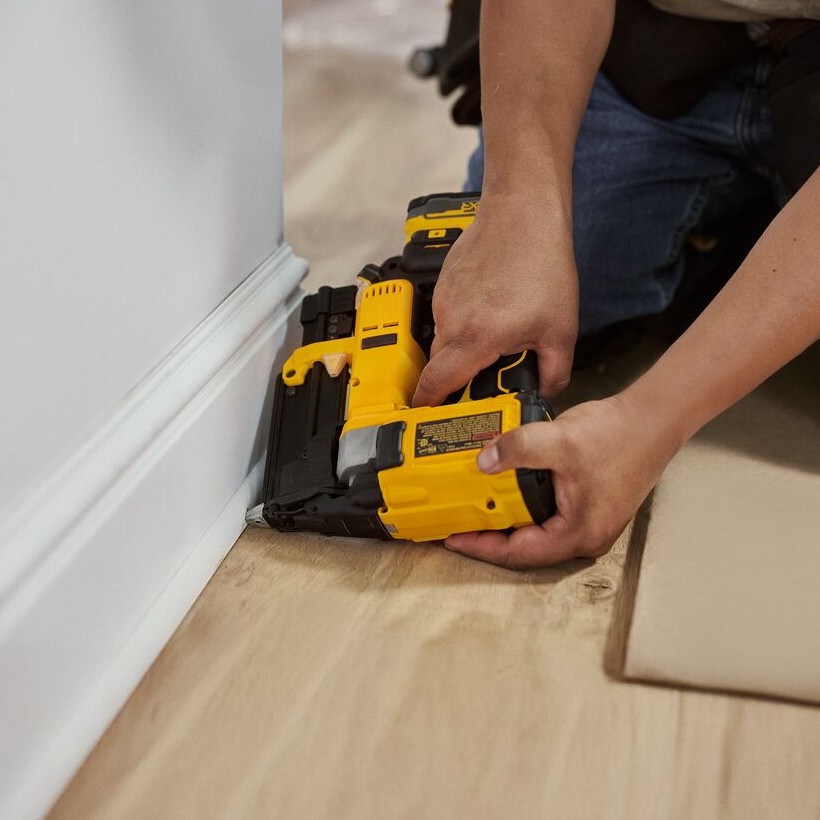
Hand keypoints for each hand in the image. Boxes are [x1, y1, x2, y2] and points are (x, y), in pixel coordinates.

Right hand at [412, 194, 578, 406]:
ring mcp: (444, 299)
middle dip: (455, 375)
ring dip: (464, 343)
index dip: (429, 404)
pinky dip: (465, 318)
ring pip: (445, 337)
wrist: (524, 214)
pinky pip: (447, 313)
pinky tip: (492, 306)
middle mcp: (451, 320)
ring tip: (498, 328)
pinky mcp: (444, 282)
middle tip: (482, 374)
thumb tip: (547, 392)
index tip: (426, 415)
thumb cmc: (542, 266)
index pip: (436, 383)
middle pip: (439, 364)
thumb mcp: (560, 330)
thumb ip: (554, 372)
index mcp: (475, 338)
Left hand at [444, 395, 681, 568]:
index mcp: (578, 534)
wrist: (653, 419)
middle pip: (525, 548)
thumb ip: (518, 449)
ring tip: (475, 506)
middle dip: (489, 535)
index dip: (481, 546)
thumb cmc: (621, 436)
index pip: (518, 553)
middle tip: (458, 521)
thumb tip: (483, 461)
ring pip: (535, 531)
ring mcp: (588, 523)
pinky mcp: (588, 507)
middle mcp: (584, 536)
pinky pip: (546, 515)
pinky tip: (505, 489)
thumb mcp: (560, 440)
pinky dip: (522, 506)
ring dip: (505, 519)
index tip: (452, 538)